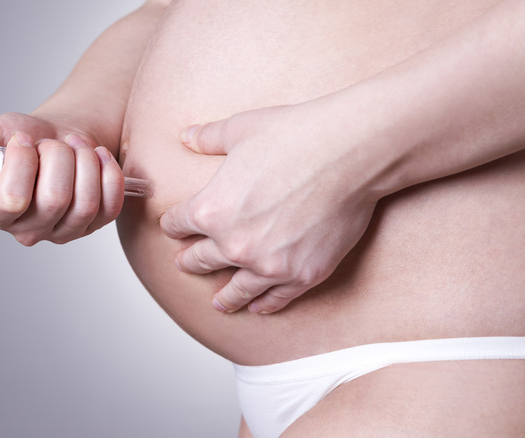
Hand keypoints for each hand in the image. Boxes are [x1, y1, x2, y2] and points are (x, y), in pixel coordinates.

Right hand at [0, 112, 124, 244]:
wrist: (58, 138)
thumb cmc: (24, 137)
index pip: (13, 198)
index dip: (23, 161)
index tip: (24, 139)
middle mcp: (26, 230)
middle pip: (55, 199)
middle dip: (59, 157)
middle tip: (53, 143)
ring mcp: (61, 233)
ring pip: (85, 205)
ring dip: (86, 163)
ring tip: (76, 146)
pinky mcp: (91, 227)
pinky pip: (109, 208)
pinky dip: (110, 175)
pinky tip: (100, 156)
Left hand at [159, 103, 378, 313]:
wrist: (351, 153)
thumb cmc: (295, 135)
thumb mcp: (240, 129)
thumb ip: (208, 138)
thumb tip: (186, 136)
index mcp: (211, 209)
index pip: (178, 224)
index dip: (174, 224)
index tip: (175, 227)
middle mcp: (234, 244)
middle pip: (200, 259)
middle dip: (190, 260)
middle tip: (187, 264)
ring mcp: (269, 265)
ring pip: (236, 290)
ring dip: (224, 297)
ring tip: (219, 303)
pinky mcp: (303, 275)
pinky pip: (276, 299)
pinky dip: (265, 304)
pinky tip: (259, 307)